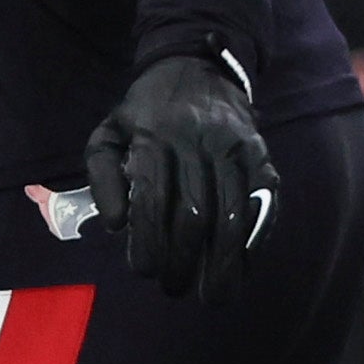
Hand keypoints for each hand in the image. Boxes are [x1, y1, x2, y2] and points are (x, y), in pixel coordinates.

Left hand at [83, 53, 276, 302]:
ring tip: (212, 293)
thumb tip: (114, 226)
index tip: (143, 271)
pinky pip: (262, 203)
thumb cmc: (145, 114)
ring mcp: (235, 149)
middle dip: (184, 261)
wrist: (197, 69)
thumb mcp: (109, 134)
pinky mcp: (261, 155)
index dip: (149, 243)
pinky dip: (253, 239)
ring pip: (232, 215)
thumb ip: (102, 177)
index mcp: (153, 138)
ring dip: (223, 262)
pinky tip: (241, 265)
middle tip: (173, 288)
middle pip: (194, 215)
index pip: (152, 201)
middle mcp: (197, 142)